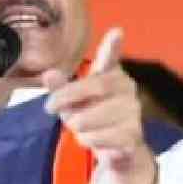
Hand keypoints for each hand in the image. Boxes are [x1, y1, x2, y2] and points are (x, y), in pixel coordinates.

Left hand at [43, 28, 157, 183]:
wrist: (118, 151)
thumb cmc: (93, 118)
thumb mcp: (71, 103)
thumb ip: (60, 88)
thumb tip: (48, 74)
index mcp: (110, 75)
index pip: (111, 59)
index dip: (112, 47)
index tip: (116, 32)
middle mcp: (127, 88)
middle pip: (94, 86)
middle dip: (67, 98)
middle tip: (49, 108)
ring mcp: (133, 111)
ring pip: (91, 117)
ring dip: (77, 126)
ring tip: (80, 128)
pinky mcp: (133, 135)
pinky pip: (99, 137)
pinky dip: (89, 141)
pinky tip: (92, 140)